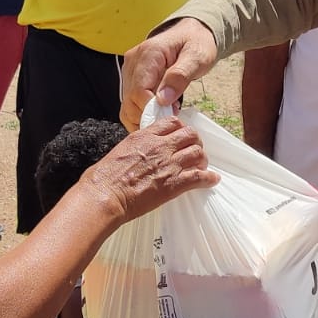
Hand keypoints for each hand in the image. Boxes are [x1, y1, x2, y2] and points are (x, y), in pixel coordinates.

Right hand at [83, 116, 217, 221]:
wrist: (105, 195)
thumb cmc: (105, 178)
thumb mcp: (120, 150)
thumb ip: (136, 147)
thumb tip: (140, 153)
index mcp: (145, 136)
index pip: (172, 123)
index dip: (181, 129)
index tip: (181, 136)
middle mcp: (160, 146)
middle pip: (190, 135)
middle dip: (195, 142)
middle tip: (194, 150)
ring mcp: (169, 164)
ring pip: (198, 153)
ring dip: (202, 160)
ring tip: (201, 166)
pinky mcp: (174, 184)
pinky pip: (200, 177)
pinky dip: (209, 178)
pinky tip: (212, 180)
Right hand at [120, 18, 218, 128]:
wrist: (191, 34)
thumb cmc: (196, 43)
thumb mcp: (197, 57)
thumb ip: (180, 76)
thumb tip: (163, 99)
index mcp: (149, 53)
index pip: (139, 90)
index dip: (152, 109)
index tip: (171, 115)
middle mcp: (133, 61)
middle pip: (130, 100)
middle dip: (149, 115)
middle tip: (172, 117)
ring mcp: (130, 70)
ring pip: (126, 105)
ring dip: (144, 117)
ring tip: (166, 115)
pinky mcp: (131, 78)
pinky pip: (130, 103)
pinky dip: (142, 113)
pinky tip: (159, 113)